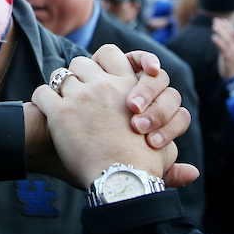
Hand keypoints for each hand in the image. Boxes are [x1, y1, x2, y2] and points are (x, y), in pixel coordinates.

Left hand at [32, 46, 195, 189]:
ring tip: (59, 102)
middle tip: (76, 91)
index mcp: (128, 86)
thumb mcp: (163, 155)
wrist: (120, 180)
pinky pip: (42, 93)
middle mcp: (104, 85)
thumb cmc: (144, 168)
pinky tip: (45, 110)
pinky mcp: (59, 112)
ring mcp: (81, 96)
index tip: (99, 74)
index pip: (111, 53)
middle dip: (78, 74)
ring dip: (59, 86)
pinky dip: (41, 100)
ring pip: (61, 75)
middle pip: (81, 62)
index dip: (103, 61)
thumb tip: (192, 174)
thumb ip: (171, 154)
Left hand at [211, 17, 233, 80]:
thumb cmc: (229, 64)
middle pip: (230, 34)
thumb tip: (218, 37)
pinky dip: (219, 42)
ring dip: (221, 31)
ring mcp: (232, 52)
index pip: (232, 32)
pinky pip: (224, 48)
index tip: (221, 19)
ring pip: (227, 39)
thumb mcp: (227, 53)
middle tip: (215, 20)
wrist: (233, 76)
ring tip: (214, 26)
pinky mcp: (228, 58)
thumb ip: (224, 45)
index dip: (227, 25)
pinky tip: (213, 37)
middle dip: (223, 26)